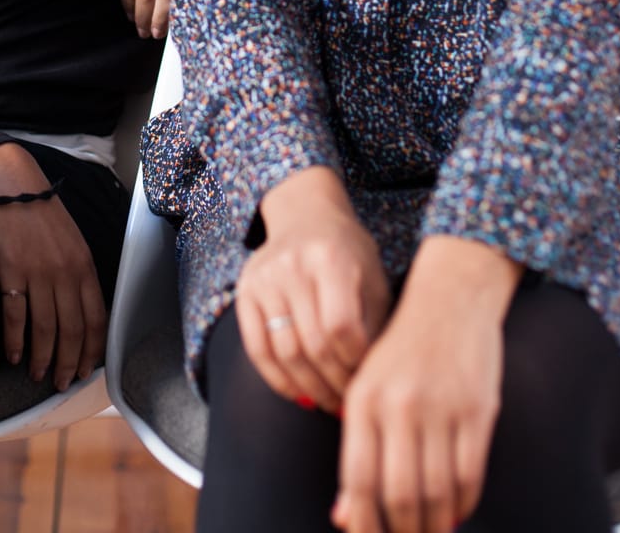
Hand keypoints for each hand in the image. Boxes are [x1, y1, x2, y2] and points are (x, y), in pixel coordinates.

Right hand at [0, 144, 105, 389]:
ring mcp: (38, 271)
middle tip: (61, 383)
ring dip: (43, 357)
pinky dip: (15, 340)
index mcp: (84, 263)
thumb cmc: (38, 210)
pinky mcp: (10, 269)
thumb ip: (77, 271)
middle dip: (68, 362)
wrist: (8, 180)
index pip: (96, 317)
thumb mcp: (70, 238)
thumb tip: (78, 306)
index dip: (91, 349)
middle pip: (72, 329)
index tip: (85, 370)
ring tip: (38, 374)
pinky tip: (14, 355)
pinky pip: (15, 314)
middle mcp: (65, 271)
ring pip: (46, 328)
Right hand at [235, 166, 391, 414]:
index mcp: (332, 258)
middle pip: (313, 343)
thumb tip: (372, 384)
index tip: (369, 380)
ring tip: (328, 402)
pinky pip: (257, 349)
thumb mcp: (372, 277)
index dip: (356, 363)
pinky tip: (298, 393)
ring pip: (285, 352)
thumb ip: (374, 324)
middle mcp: (294, 266)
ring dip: (309, 388)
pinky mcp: (245, 291)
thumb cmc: (348, 253)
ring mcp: (265, 278)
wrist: (306, 215)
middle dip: (335, 384)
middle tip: (350, 404)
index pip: (342, 327)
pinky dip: (278, 380)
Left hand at [332, 237, 520, 532]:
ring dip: (432, 525)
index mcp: (363, 399)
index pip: (358, 479)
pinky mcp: (477, 410)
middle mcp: (399, 405)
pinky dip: (463, 504)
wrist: (450, 298)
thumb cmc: (402, 350)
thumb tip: (343, 517)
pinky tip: (456, 512)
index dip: (363, 522)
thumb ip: (357, 448)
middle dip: (401, 531)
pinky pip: (470, 475)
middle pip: (399, 494)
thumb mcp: (367, 387)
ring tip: (429, 532)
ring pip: (436, 491)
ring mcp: (440, 408)